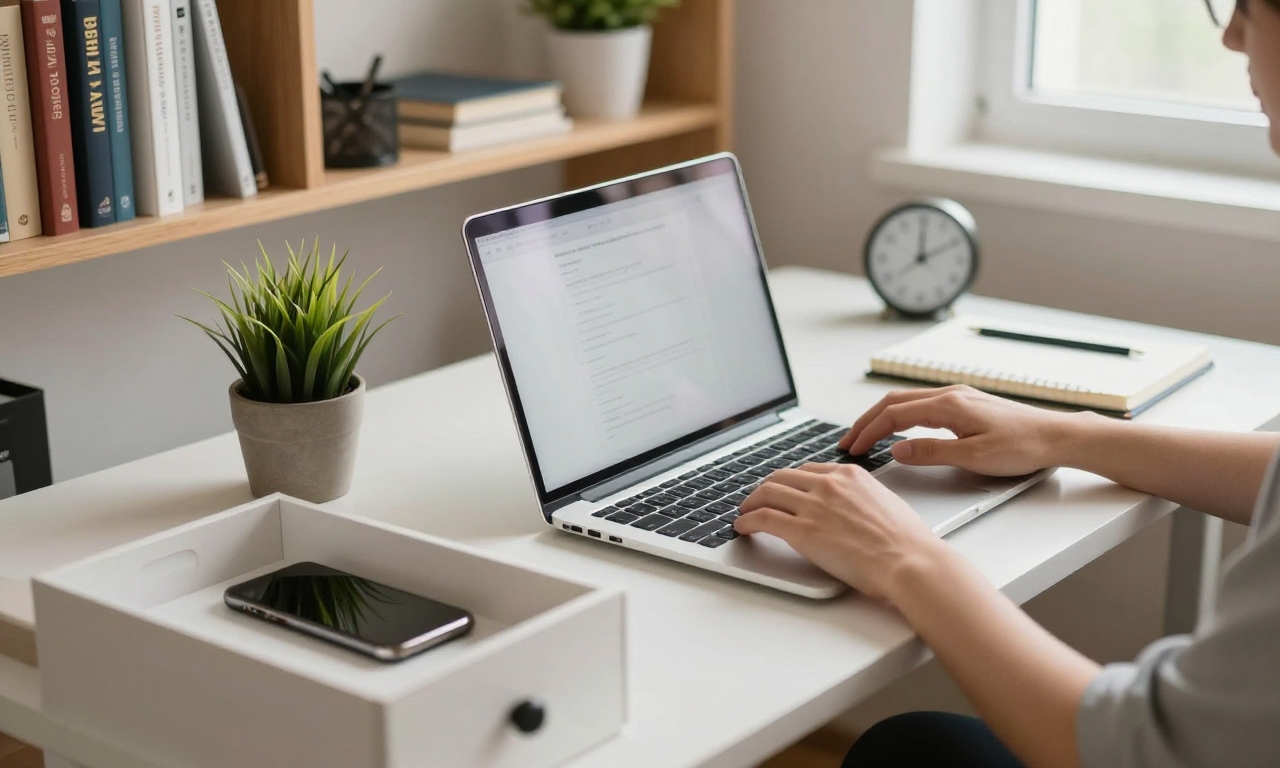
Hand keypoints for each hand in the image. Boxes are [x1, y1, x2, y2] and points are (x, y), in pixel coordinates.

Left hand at [734, 463, 944, 599]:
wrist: (909, 561)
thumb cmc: (907, 542)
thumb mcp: (886, 503)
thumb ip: (862, 498)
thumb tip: (851, 508)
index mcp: (850, 474)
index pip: (808, 470)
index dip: (790, 481)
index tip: (783, 490)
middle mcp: (829, 484)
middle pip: (782, 477)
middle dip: (766, 488)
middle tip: (758, 500)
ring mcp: (814, 506)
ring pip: (767, 493)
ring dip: (751, 503)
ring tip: (746, 512)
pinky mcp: (802, 531)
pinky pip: (763, 519)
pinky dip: (747, 520)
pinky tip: (742, 527)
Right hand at [838, 386, 1078, 476]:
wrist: (1058, 436)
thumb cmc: (1023, 447)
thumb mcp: (973, 457)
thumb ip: (931, 452)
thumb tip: (896, 450)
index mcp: (948, 405)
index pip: (893, 414)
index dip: (868, 431)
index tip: (853, 447)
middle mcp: (951, 395)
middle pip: (894, 402)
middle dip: (867, 421)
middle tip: (849, 441)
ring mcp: (959, 397)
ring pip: (908, 401)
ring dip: (883, 417)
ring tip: (867, 435)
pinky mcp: (968, 404)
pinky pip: (923, 404)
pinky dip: (901, 415)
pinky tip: (900, 428)